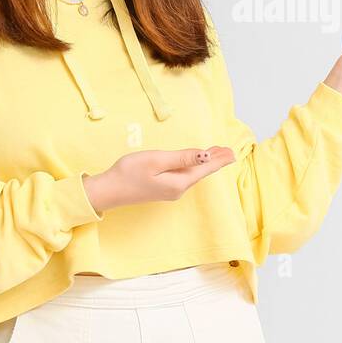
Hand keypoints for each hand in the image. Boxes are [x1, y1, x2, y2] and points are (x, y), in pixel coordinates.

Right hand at [84, 147, 235, 212]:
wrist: (109, 190)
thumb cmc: (129, 172)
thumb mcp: (157, 160)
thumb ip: (181, 158)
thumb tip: (205, 155)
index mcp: (179, 182)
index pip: (204, 169)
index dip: (219, 160)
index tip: (232, 153)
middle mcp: (178, 189)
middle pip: (201, 172)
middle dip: (215, 161)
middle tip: (230, 151)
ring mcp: (171, 191)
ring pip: (193, 174)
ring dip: (205, 163)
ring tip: (217, 153)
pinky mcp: (163, 189)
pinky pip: (185, 176)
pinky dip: (194, 166)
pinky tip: (195, 162)